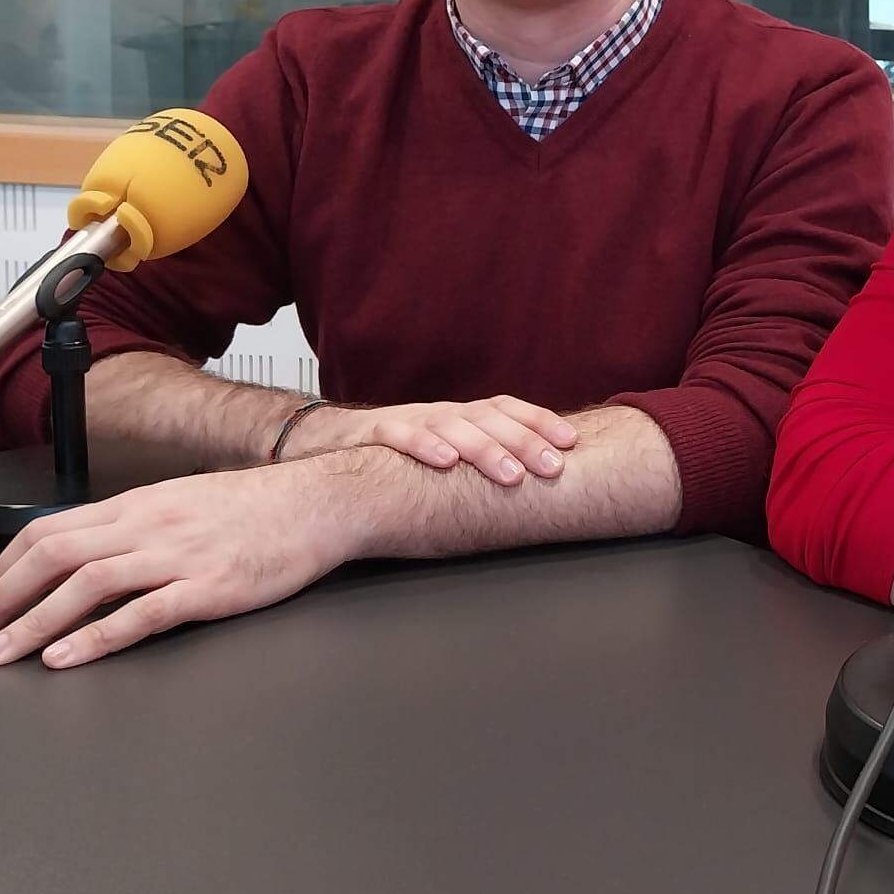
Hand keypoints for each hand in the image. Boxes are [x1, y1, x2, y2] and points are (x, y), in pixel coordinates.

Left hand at [0, 459, 366, 668]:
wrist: (317, 505)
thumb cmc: (258, 508)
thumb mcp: (185, 501)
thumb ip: (138, 525)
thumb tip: (92, 551)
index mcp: (140, 504)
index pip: (52, 529)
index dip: (8, 566)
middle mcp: (150, 526)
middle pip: (56, 556)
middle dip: (5, 597)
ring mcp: (178, 556)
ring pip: (86, 586)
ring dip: (35, 622)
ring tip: (6, 652)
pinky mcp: (207, 588)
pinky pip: (139, 615)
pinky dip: (95, 638)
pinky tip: (67, 658)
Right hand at [282, 396, 576, 482]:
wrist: (322, 440)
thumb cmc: (393, 453)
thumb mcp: (442, 453)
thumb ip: (477, 460)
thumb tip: (532, 484)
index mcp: (460, 417)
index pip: (506, 409)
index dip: (540, 422)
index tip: (571, 443)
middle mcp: (439, 414)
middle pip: (488, 419)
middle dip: (525, 442)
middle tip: (554, 467)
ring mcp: (407, 420)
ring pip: (452, 426)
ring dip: (485, 449)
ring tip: (511, 474)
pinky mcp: (372, 434)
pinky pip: (399, 436)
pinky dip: (423, 446)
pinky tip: (445, 462)